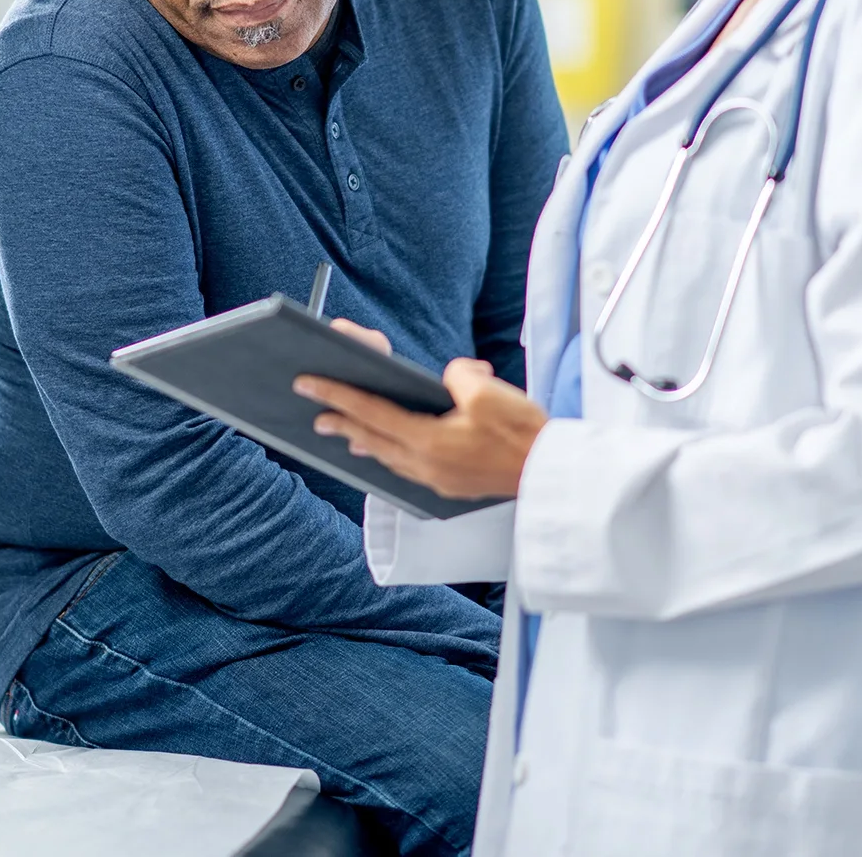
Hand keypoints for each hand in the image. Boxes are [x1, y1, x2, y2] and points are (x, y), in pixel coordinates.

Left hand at [295, 320, 547, 499]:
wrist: (552, 475)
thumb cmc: (525, 437)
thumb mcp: (490, 393)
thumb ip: (459, 376)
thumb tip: (451, 377)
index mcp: (429, 441)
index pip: (371, 413)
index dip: (337, 395)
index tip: (309, 383)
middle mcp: (426, 465)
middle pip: (372, 440)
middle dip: (341, 424)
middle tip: (316, 415)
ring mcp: (438, 479)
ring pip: (388, 458)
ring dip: (364, 442)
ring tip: (346, 433)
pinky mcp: (451, 485)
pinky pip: (407, 469)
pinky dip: (390, 455)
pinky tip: (390, 451)